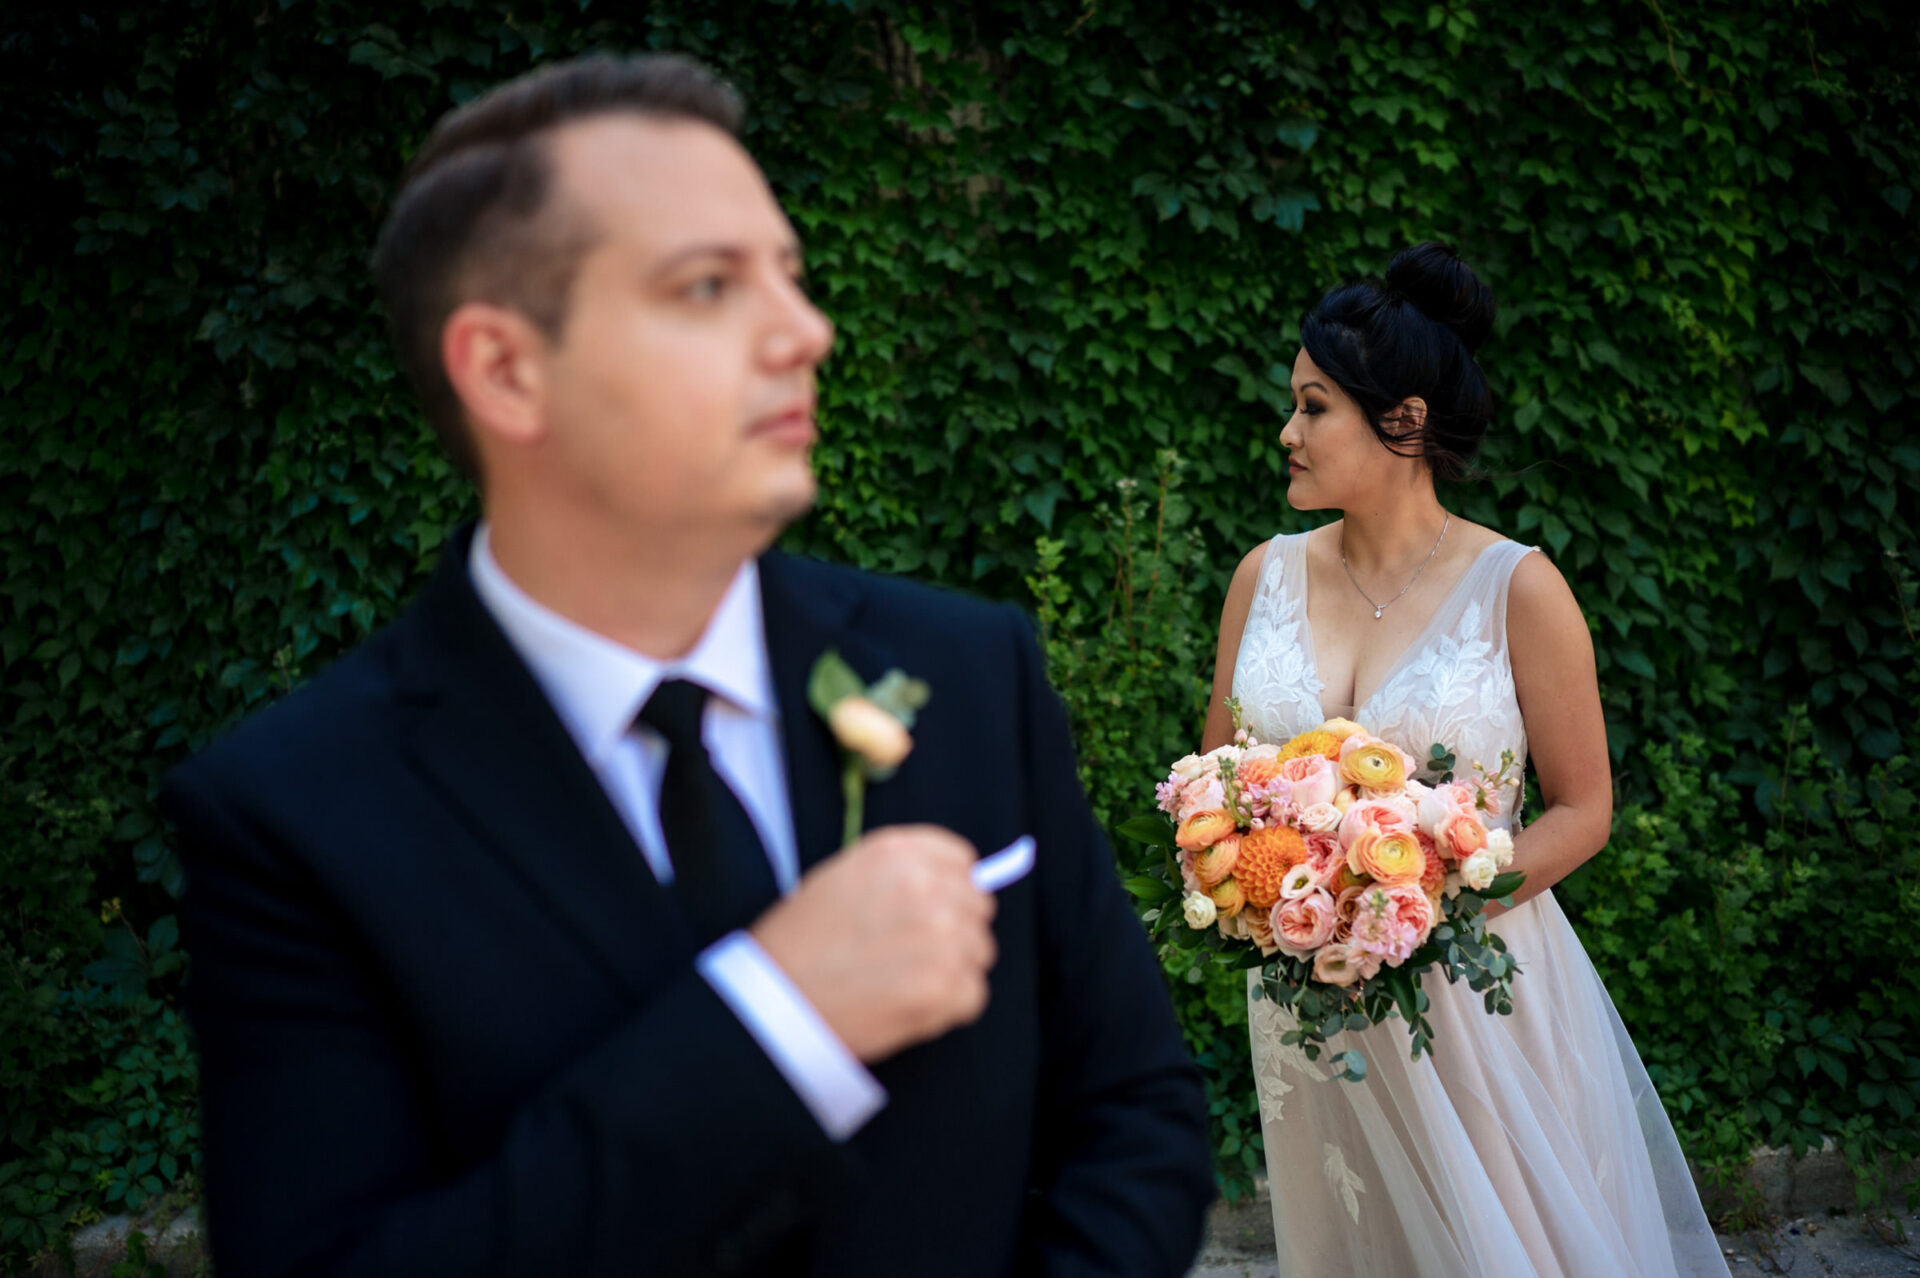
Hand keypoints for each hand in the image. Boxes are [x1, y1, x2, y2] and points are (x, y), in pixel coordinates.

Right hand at [751, 824, 995, 1061]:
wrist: (771, 1001)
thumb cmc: (800, 943)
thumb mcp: (842, 878)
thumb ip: (901, 874)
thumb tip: (960, 883)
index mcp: (897, 853)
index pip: (962, 862)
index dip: (950, 889)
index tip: (932, 911)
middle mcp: (925, 887)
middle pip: (977, 907)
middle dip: (954, 931)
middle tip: (910, 955)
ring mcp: (939, 936)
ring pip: (979, 952)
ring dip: (951, 970)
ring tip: (901, 981)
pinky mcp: (944, 986)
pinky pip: (973, 995)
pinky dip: (947, 1007)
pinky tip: (906, 1005)